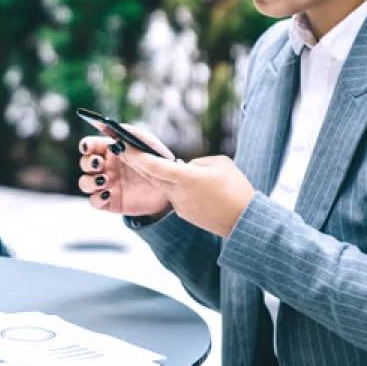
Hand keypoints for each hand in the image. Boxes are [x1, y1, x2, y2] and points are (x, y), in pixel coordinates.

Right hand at [77, 124, 173, 217]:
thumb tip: (113, 129)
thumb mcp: (148, 143)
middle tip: (98, 164)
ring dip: (89, 181)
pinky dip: (97, 198)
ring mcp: (106, 185)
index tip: (88, 148)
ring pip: (84, 183)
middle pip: (84, 163)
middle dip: (87, 163)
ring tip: (105, 180)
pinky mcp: (109, 201)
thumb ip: (131, 133)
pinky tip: (108, 194)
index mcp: (110, 150)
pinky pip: (94, 201)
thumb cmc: (157, 161)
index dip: (86, 146)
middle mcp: (105, 167)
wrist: (168, 187)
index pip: (90, 145)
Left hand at [114, 148, 254, 237]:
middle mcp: (177, 193)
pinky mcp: (184, 214)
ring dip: (155, 173)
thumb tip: (184, 167)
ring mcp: (179, 206)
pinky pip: (174, 195)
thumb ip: (196, 163)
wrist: (245, 221)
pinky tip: (182, 180)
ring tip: (148, 158)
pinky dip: (173, 186)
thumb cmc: (236, 188)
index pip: (152, 164)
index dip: (134, 154)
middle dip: (134, 161)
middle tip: (121, 148)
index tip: (121, 144)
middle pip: (150, 175)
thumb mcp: (219, 163)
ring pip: (162, 185)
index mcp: (184, 178)